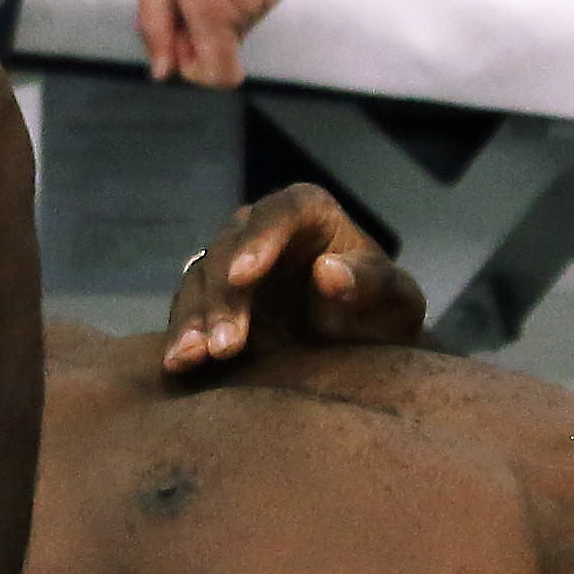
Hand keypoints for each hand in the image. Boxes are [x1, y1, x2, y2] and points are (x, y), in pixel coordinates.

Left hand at [138, 0, 287, 85]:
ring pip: (234, 29)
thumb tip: (162, 70)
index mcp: (213, 8)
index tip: (174, 40)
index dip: (193, 71)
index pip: (219, 77)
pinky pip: (248, 6)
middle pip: (221, 51)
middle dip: (194, 33)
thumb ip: (155, 22)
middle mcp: (248, 9)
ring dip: (211, 11)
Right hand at [162, 184, 424, 374]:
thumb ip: (370, 282)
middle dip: (224, 294)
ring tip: (195, 356)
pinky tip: (177, 362)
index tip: (246, 275)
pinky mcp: (213, 302)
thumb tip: (328, 271)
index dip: (262, 238)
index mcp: (312, 214)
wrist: (362, 354)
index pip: (285, 211)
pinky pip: (188, 311)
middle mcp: (264, 231)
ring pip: (201, 278)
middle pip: (231, 246)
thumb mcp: (396, 302)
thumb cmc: (382, 316)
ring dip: (196, 317)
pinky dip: (180, 335)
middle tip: (227, 344)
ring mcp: (233, 265)